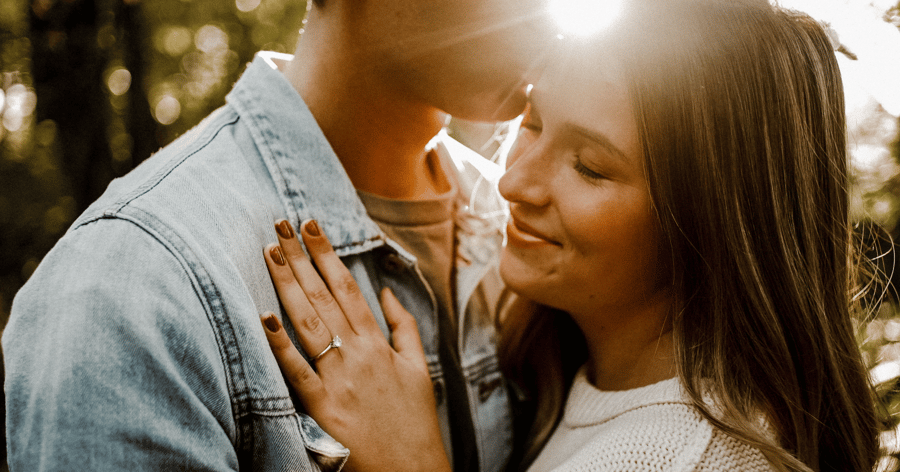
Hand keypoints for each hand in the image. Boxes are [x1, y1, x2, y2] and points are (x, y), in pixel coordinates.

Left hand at [260, 219, 450, 471]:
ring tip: (270, 252)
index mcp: (378, 343)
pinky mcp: (323, 408)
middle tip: (279, 224)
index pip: (348, 287)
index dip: (328, 254)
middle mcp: (358, 353)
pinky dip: (280, 345)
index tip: (311, 226)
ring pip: (309, 322)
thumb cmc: (414, 420)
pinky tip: (264, 317)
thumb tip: (387, 292)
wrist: (413, 470)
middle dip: (301, 257)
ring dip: (287, 284)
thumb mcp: (419, 368)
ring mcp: (340, 379)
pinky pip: (297, 372)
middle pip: (324, 295)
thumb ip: (405, 327)